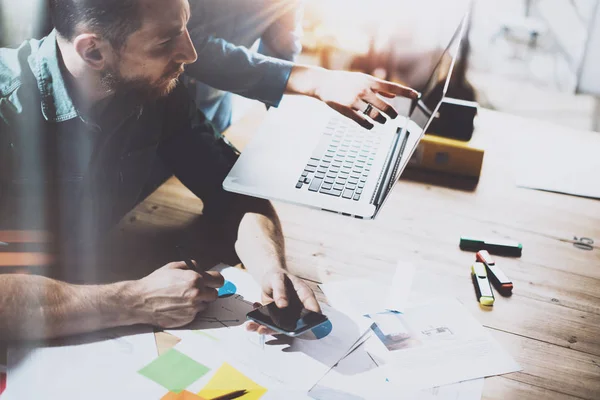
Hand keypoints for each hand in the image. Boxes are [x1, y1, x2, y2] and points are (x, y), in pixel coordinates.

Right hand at [131, 261, 223, 327]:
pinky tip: (177, 306)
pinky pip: (195, 314)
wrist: (141, 301)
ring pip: (205, 305)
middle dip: (207, 292)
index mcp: (196, 279)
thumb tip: (203, 270)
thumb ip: (193, 266)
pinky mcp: (188, 319)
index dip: (214, 280)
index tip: (212, 282)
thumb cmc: (156, 282)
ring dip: (198, 302)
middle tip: (196, 290)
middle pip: (214, 295)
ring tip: (182, 298)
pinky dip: (189, 310)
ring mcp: (193, 308)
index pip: (219, 280)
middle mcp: (197, 294)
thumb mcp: (174, 266)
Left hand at [246, 269, 319, 334]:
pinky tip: (252, 319)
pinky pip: (268, 324)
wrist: (269, 277)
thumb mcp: (278, 279)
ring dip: (265, 329)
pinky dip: (258, 323)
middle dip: (280, 330)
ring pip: (279, 327)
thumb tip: (283, 305)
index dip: (311, 321)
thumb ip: (280, 290)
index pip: (313, 310)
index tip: (301, 327)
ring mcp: (286, 315)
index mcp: (305, 297)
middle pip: (294, 324)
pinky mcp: (275, 318)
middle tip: (266, 329)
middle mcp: (297, 309)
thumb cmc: (278, 276)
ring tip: (253, 326)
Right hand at [286, 66, 418, 129]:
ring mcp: (355, 100)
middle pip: (385, 106)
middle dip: (392, 114)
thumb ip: (378, 88)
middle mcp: (364, 90)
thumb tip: (393, 96)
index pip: (392, 87)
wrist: (323, 82)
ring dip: (381, 120)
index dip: (406, 92)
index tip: (417, 96)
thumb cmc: (344, 80)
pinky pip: (362, 121)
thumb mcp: (362, 80)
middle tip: (393, 116)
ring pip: (374, 115)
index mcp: (370, 81)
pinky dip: (369, 125)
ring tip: (382, 121)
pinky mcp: (346, 110)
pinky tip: (371, 125)